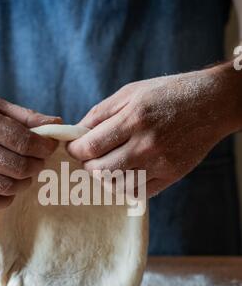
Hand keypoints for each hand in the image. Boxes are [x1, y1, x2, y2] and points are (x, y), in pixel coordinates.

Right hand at [0, 89, 60, 210]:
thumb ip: (26, 116)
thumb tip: (57, 125)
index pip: (26, 143)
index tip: (49, 146)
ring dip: (24, 182)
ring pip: (8, 188)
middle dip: (37, 165)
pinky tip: (7, 187)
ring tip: (24, 172)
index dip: (45, 147)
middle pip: (20, 168)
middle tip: (38, 160)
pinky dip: (5, 198)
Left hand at [68, 65, 240, 196]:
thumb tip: (77, 133)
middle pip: (101, 170)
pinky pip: (138, 193)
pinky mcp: (171, 175)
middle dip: (87, 166)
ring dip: (104, 179)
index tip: (73, 148)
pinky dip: (124, 188)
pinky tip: (123, 175)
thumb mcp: (131, 92)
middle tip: (88, 159)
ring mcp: (160, 163)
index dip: (75, 150)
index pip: (91, 146)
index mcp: (134, 118)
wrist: (211, 103)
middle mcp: (146, 144)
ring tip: (105, 167)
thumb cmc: (167, 94)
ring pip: (117, 186)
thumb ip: (101, 113)